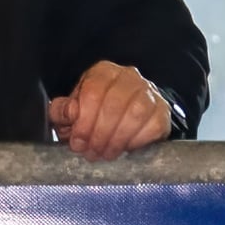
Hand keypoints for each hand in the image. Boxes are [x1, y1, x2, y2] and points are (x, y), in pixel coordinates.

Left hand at [48, 62, 173, 158]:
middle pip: (114, 104)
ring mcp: (149, 92)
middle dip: (99, 134)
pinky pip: (152, 126)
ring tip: (106, 153)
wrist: (126, 114)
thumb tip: (67, 113)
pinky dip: (136, 141)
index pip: (93, 92)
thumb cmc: (96, 112)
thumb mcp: (73, 109)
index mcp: (103, 72)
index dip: (83, 122)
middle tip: (91, 152)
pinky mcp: (162, 110)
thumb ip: (63, 111)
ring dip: (117, 140)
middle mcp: (128, 76)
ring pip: (135, 114)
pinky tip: (125, 148)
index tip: (78, 142)